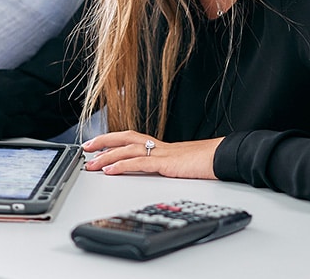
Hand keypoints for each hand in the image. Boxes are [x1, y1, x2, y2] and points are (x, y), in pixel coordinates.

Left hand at [82, 130, 221, 179]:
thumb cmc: (207, 161)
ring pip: (127, 149)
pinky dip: (121, 165)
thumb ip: (168, 165)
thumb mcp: (182, 165)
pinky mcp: (165, 163)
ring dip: (106, 156)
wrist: (223, 158)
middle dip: (103, 141)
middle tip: (86, 147)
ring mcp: (161, 153)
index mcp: (161, 147)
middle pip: (124, 138)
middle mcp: (158, 146)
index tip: (98, 144)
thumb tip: (159, 170)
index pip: (131, 139)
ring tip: (91, 163)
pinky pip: (138, 163)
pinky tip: (109, 171)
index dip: (113, 140)